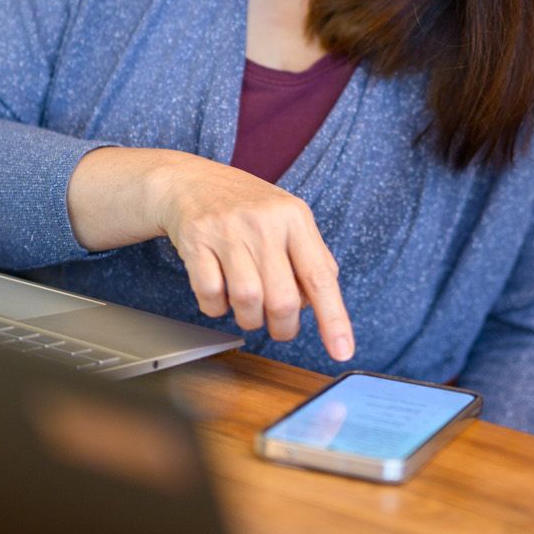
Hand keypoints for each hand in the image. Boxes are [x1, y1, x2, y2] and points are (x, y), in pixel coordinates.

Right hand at [152, 156, 354, 360]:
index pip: (321, 277)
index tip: (342, 351)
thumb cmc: (247, 208)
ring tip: (248, 309)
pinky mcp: (196, 240)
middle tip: (279, 327)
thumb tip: (318, 304)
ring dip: (249, 319)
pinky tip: (219, 295)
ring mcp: (228, 230)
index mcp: (295, 217)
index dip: (334, 319)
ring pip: (248, 301)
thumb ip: (310, 258)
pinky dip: (216, 308)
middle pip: (283, 300)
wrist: (191, 181)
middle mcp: (264, 222)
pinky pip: (211, 295)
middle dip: (283, 328)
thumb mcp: (287, 220)